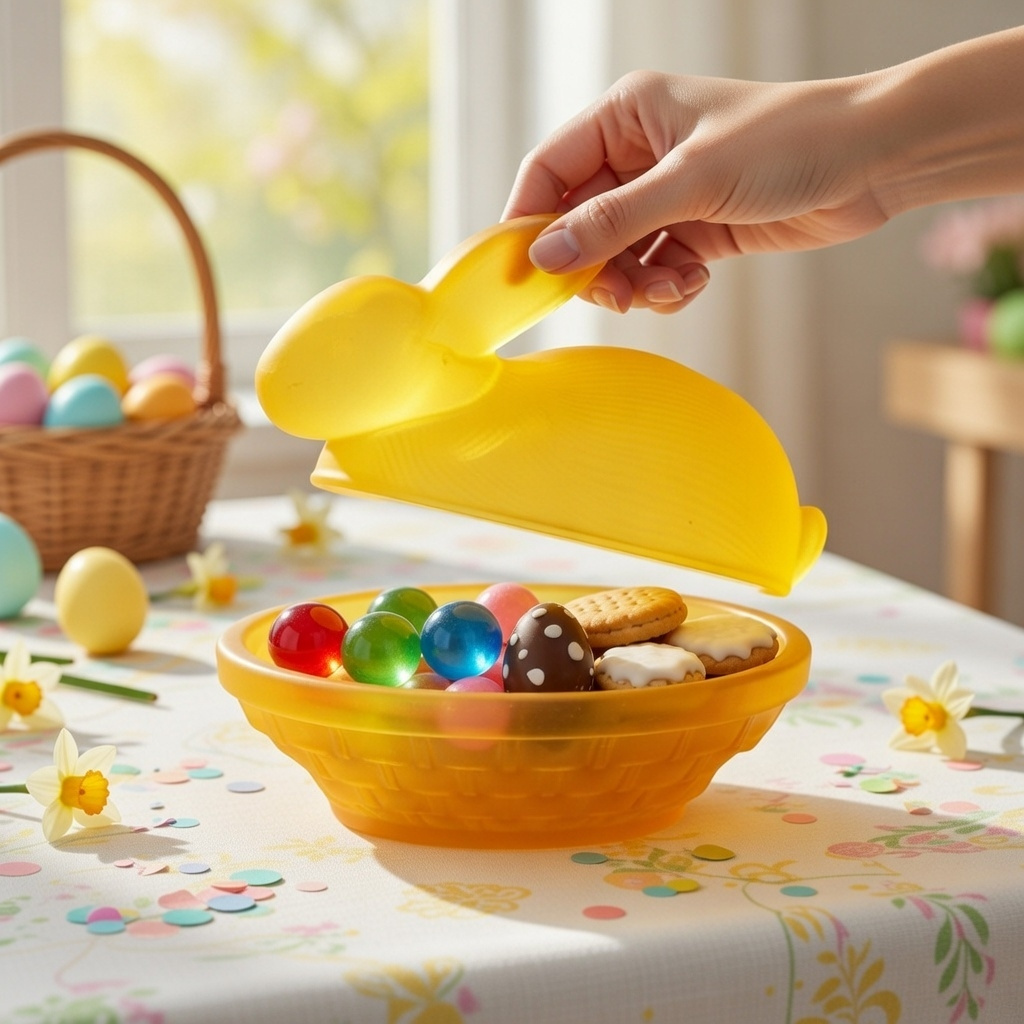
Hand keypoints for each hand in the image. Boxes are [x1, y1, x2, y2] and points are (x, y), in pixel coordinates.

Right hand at [503, 69, 891, 313]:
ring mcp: (668, 194)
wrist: (872, 161)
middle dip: (595, 265)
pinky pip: (654, 268)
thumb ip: (613, 222)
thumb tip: (544, 256)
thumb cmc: (787, 142)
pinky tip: (695, 282)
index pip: (550, 171)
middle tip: (616, 295)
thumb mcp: (690, 182)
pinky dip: (667, 286)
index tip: (525, 274)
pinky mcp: (696, 229)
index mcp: (626, 116)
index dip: (531, 222)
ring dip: (636, 282)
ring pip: (617, 255)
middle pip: (581, 222)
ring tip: (674, 286)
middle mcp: (640, 154)